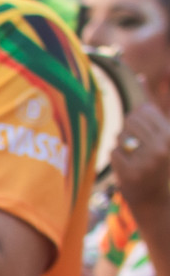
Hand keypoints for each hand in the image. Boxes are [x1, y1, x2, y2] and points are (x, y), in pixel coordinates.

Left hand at [111, 102, 169, 216]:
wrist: (154, 198)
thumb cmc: (156, 159)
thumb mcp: (161, 131)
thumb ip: (151, 106)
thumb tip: (140, 77)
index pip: (142, 111)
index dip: (136, 120)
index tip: (143, 135)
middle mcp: (162, 147)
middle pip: (129, 121)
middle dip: (128, 132)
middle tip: (136, 147)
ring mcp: (147, 162)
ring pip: (119, 136)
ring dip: (121, 145)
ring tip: (134, 157)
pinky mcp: (131, 174)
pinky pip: (112, 152)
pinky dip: (116, 158)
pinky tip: (127, 167)